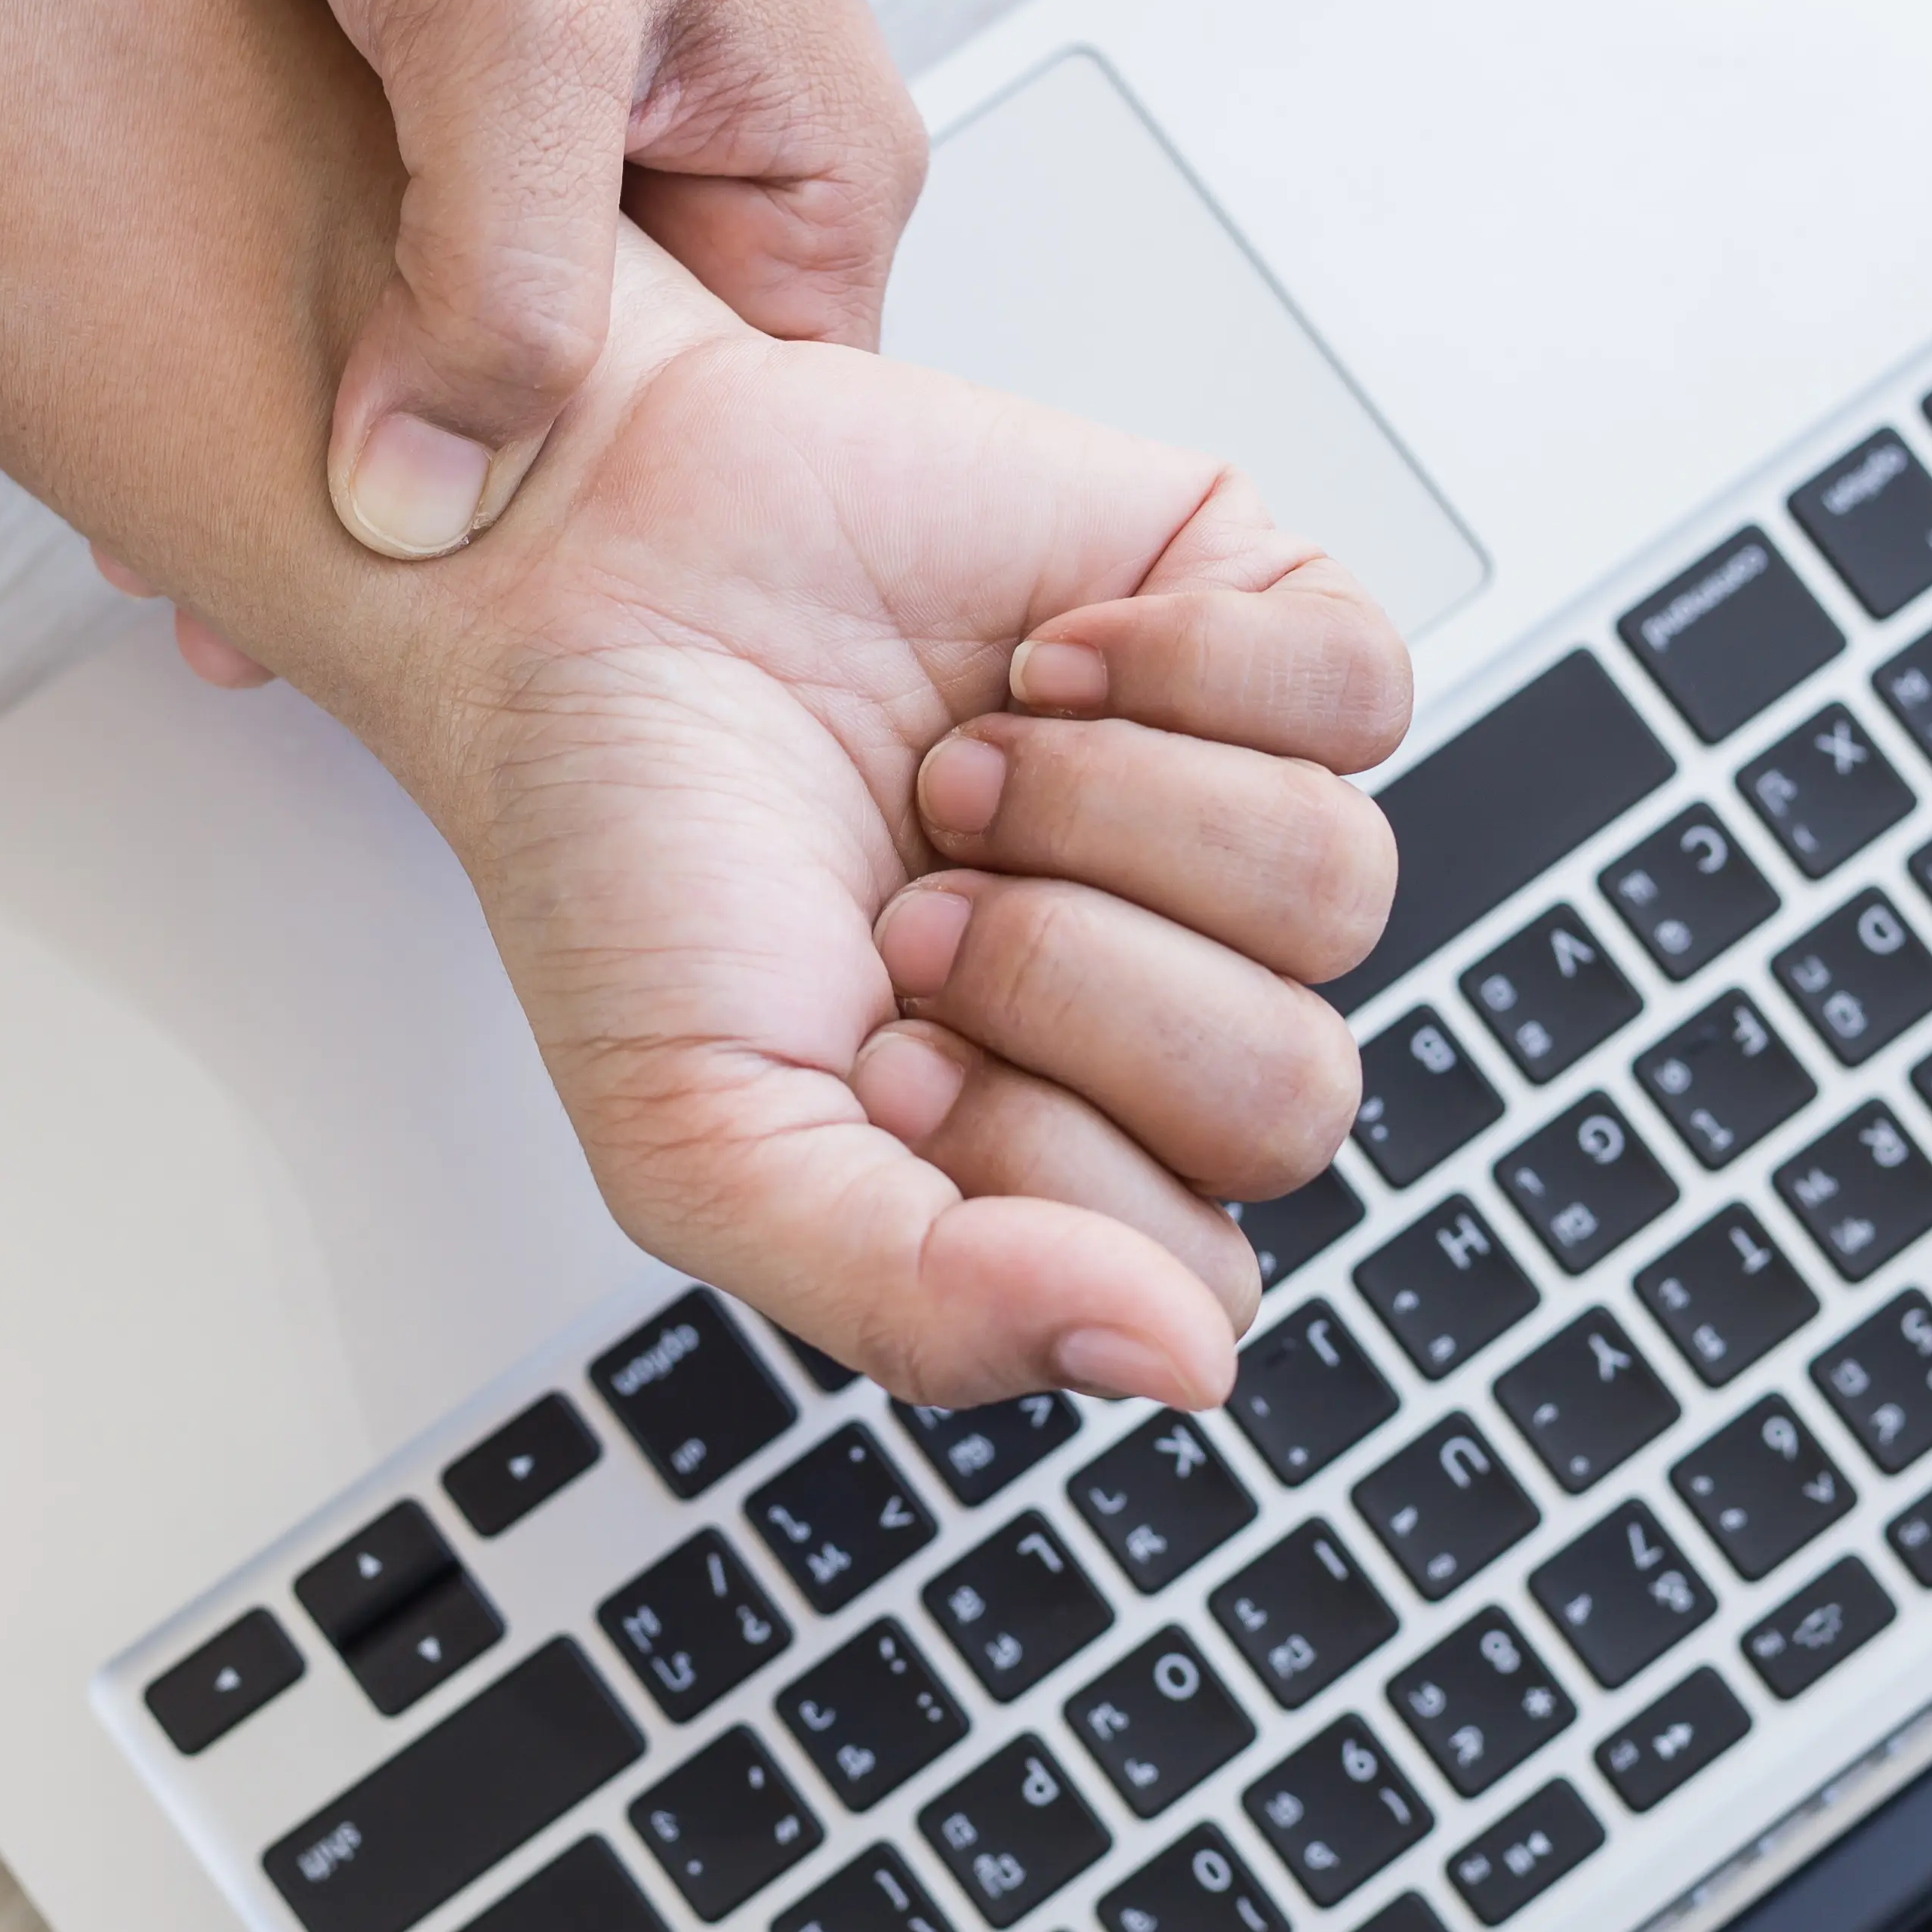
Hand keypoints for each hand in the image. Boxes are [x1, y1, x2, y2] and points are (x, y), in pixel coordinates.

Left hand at [226, 0, 924, 561]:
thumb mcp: (510, 19)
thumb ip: (491, 279)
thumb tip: (428, 505)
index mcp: (813, 190)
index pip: (741, 483)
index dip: (587, 581)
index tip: (440, 659)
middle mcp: (731, 182)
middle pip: (609, 445)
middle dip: (447, 528)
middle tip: (277, 612)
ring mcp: (616, 149)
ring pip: (497, 366)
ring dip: (368, 434)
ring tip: (218, 523)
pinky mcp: (499, 107)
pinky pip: (425, 274)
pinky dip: (332, 331)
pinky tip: (226, 376)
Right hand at [328, 236, 1407, 1407]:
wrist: (567, 566)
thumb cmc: (623, 846)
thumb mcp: (703, 1142)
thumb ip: (926, 1303)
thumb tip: (1179, 1365)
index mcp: (1047, 1156)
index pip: (1199, 1276)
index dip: (1043, 1163)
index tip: (881, 1054)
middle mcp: (1155, 1002)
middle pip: (1295, 1091)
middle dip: (1071, 986)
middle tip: (915, 909)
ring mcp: (1215, 816)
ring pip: (1339, 890)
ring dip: (1111, 818)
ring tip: (963, 774)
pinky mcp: (1247, 629)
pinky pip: (1365, 695)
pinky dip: (1187, 664)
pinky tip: (1046, 658)